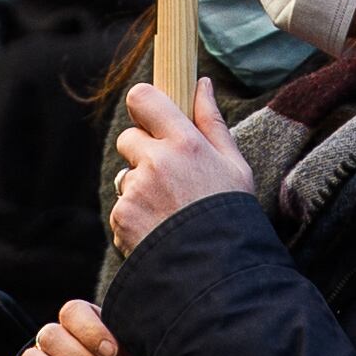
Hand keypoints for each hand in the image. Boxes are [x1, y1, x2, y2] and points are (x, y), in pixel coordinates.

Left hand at [108, 80, 253, 251]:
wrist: (216, 271)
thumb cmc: (230, 214)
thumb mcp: (234, 166)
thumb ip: (212, 121)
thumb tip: (202, 84)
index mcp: (185, 142)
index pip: (142, 98)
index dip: (144, 106)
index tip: (152, 120)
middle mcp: (155, 161)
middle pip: (128, 138)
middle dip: (143, 153)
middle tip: (171, 179)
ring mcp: (135, 191)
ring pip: (126, 177)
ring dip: (140, 189)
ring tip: (170, 212)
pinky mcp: (121, 217)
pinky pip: (122, 208)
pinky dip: (135, 218)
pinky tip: (160, 231)